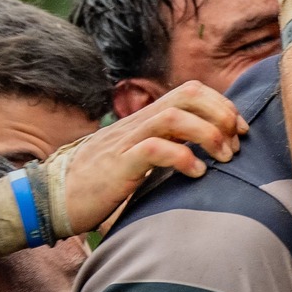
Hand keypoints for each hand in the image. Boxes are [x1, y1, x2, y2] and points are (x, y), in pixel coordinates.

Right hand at [53, 83, 248, 231]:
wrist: (52, 199)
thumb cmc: (96, 185)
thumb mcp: (135, 161)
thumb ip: (161, 151)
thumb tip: (197, 157)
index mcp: (144, 120)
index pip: (190, 92)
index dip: (222, 105)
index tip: (240, 130)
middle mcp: (137, 122)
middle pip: (188, 95)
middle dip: (222, 114)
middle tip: (236, 143)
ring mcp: (126, 140)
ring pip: (176, 116)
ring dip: (209, 134)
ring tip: (224, 158)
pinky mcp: (118, 164)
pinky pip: (155, 148)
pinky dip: (184, 158)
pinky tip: (197, 174)